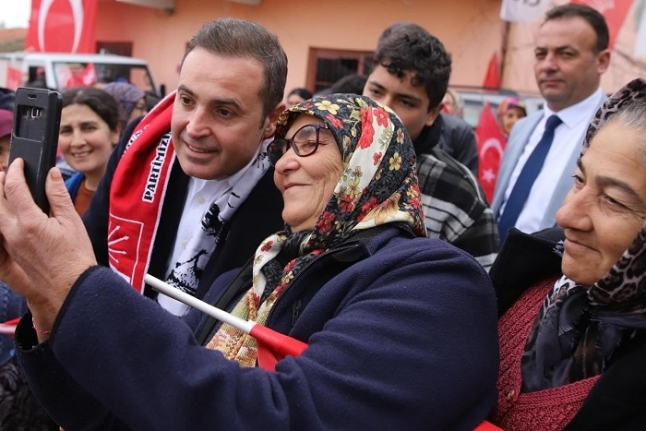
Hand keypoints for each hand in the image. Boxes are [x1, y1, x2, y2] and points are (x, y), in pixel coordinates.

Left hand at [0, 159, 96, 332]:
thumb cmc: (76, 257)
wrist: (72, 286)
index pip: (14, 187)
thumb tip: (51, 174)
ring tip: (10, 190)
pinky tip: (15, 213)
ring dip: (0, 200)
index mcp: (29, 222)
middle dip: (0, 182)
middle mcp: (13, 232)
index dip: (15, 170)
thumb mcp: (72, 221)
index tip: (20, 163)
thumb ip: (58, 195)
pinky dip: (3, 215)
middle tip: (8, 172)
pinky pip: (0, 228)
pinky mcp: (12, 252)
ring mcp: (10, 244)